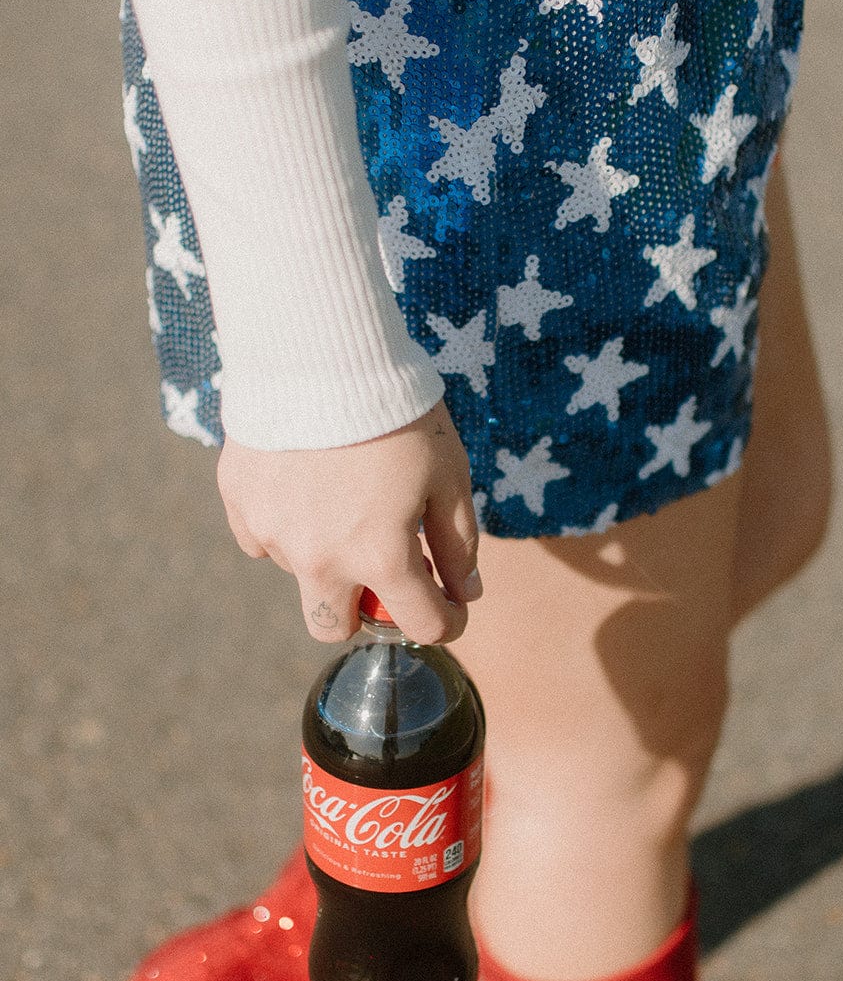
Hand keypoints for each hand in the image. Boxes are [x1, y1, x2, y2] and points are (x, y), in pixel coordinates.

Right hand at [216, 398, 481, 645]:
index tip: (451, 608)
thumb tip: (465, 590)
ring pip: (301, 576)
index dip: (446, 622)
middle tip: (383, 576)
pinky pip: (263, 539)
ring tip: (344, 498)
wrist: (321, 352)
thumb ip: (458, 542)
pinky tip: (306, 485)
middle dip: (362, 615)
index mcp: (380, 556)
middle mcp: (321, 560)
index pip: (420, 625)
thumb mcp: (448, 474)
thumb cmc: (396, 412)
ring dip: (326, 557)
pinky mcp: (240, 505)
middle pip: (334, 628)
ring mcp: (273, 535)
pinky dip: (288, 527)